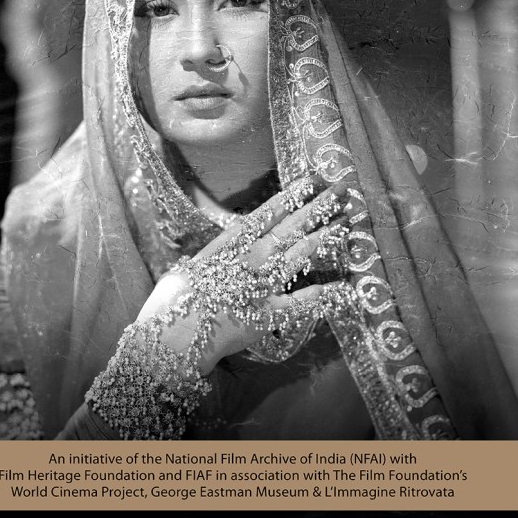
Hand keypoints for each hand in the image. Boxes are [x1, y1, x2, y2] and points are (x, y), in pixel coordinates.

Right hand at [135, 176, 351, 372]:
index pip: (266, 215)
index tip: (309, 180)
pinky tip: (340, 285)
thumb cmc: (172, 302)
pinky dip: (320, 295)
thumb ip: (212, 259)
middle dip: (316, 209)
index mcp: (228, 246)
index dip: (290, 197)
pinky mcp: (267, 315)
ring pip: (298, 256)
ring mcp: (261, 286)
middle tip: (340, 190)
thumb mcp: (190, 269)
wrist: (173, 336)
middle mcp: (250, 260)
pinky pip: (299, 303)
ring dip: (323, 238)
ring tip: (345, 221)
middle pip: (289, 229)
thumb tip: (223, 251)